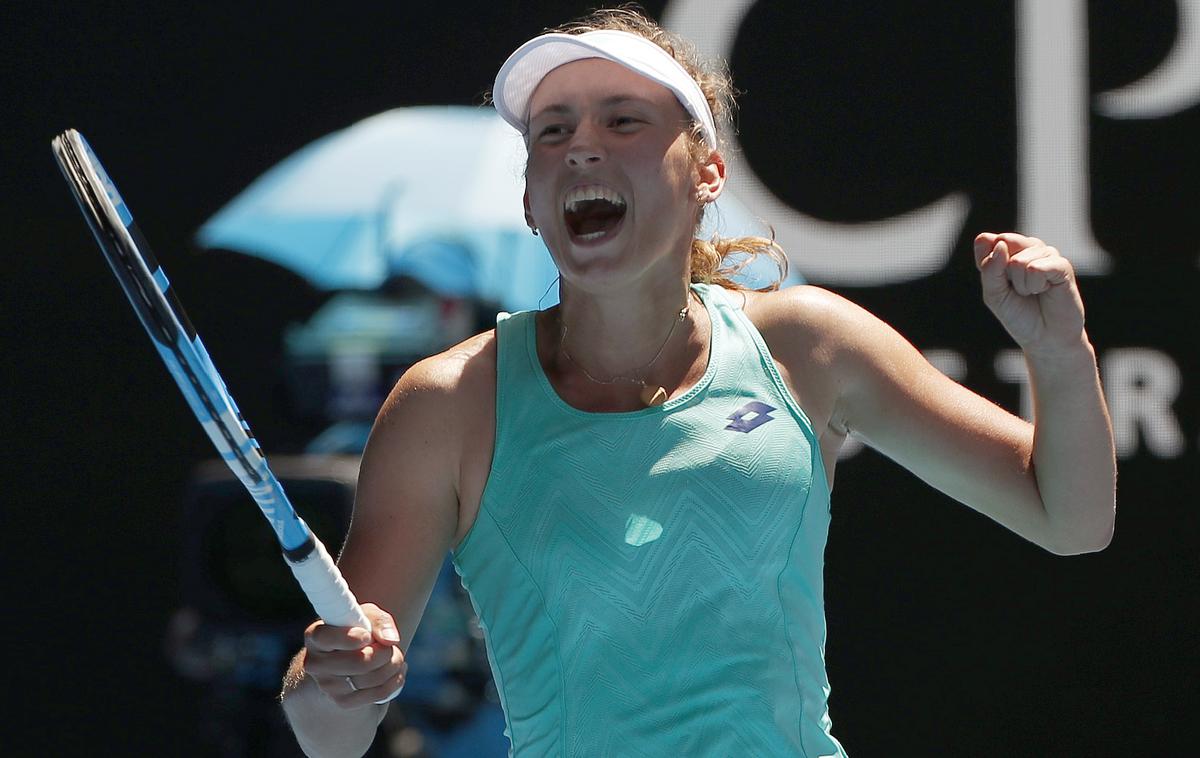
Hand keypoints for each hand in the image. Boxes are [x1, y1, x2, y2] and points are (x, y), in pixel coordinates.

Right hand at [302, 603, 406, 707]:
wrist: (353, 654)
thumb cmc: (359, 629)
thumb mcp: (368, 616)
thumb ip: (379, 621)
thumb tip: (390, 640)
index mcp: (315, 636)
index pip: (326, 638)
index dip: (349, 637)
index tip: (367, 635)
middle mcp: (315, 663)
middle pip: (357, 662)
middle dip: (384, 653)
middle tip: (390, 646)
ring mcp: (327, 686)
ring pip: (371, 678)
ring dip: (393, 665)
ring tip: (395, 655)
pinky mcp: (343, 701)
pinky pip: (378, 693)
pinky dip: (394, 681)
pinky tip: (396, 671)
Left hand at [973, 232, 1086, 356]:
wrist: (1046, 339)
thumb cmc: (1019, 315)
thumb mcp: (993, 294)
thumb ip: (989, 269)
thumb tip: (1001, 244)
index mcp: (1008, 251)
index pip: (987, 241)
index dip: (988, 265)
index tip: (999, 284)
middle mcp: (1028, 248)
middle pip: (1004, 244)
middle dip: (1005, 275)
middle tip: (1018, 290)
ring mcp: (1047, 255)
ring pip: (1019, 261)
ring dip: (1022, 285)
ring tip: (1034, 293)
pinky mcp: (1062, 265)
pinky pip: (1036, 268)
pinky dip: (1035, 285)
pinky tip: (1045, 290)